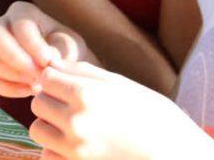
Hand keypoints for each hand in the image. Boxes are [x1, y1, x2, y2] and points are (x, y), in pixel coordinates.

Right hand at [0, 1, 91, 98]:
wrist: (60, 66)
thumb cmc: (65, 49)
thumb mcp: (69, 45)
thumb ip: (59, 50)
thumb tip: (45, 61)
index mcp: (23, 12)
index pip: (20, 25)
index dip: (32, 45)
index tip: (47, 62)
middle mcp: (1, 25)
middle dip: (14, 59)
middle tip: (37, 75)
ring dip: (8, 74)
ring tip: (34, 83)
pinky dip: (8, 89)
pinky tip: (29, 90)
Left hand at [30, 60, 213, 159]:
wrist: (176, 154)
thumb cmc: (154, 115)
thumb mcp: (122, 85)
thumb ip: (84, 74)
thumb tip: (54, 64)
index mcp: (86, 95)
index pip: (46, 78)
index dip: (56, 79)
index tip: (68, 83)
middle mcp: (75, 122)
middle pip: (38, 103)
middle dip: (50, 100)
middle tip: (71, 103)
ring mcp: (75, 149)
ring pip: (37, 129)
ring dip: (49, 124)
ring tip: (71, 124)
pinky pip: (47, 155)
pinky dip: (54, 149)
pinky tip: (74, 144)